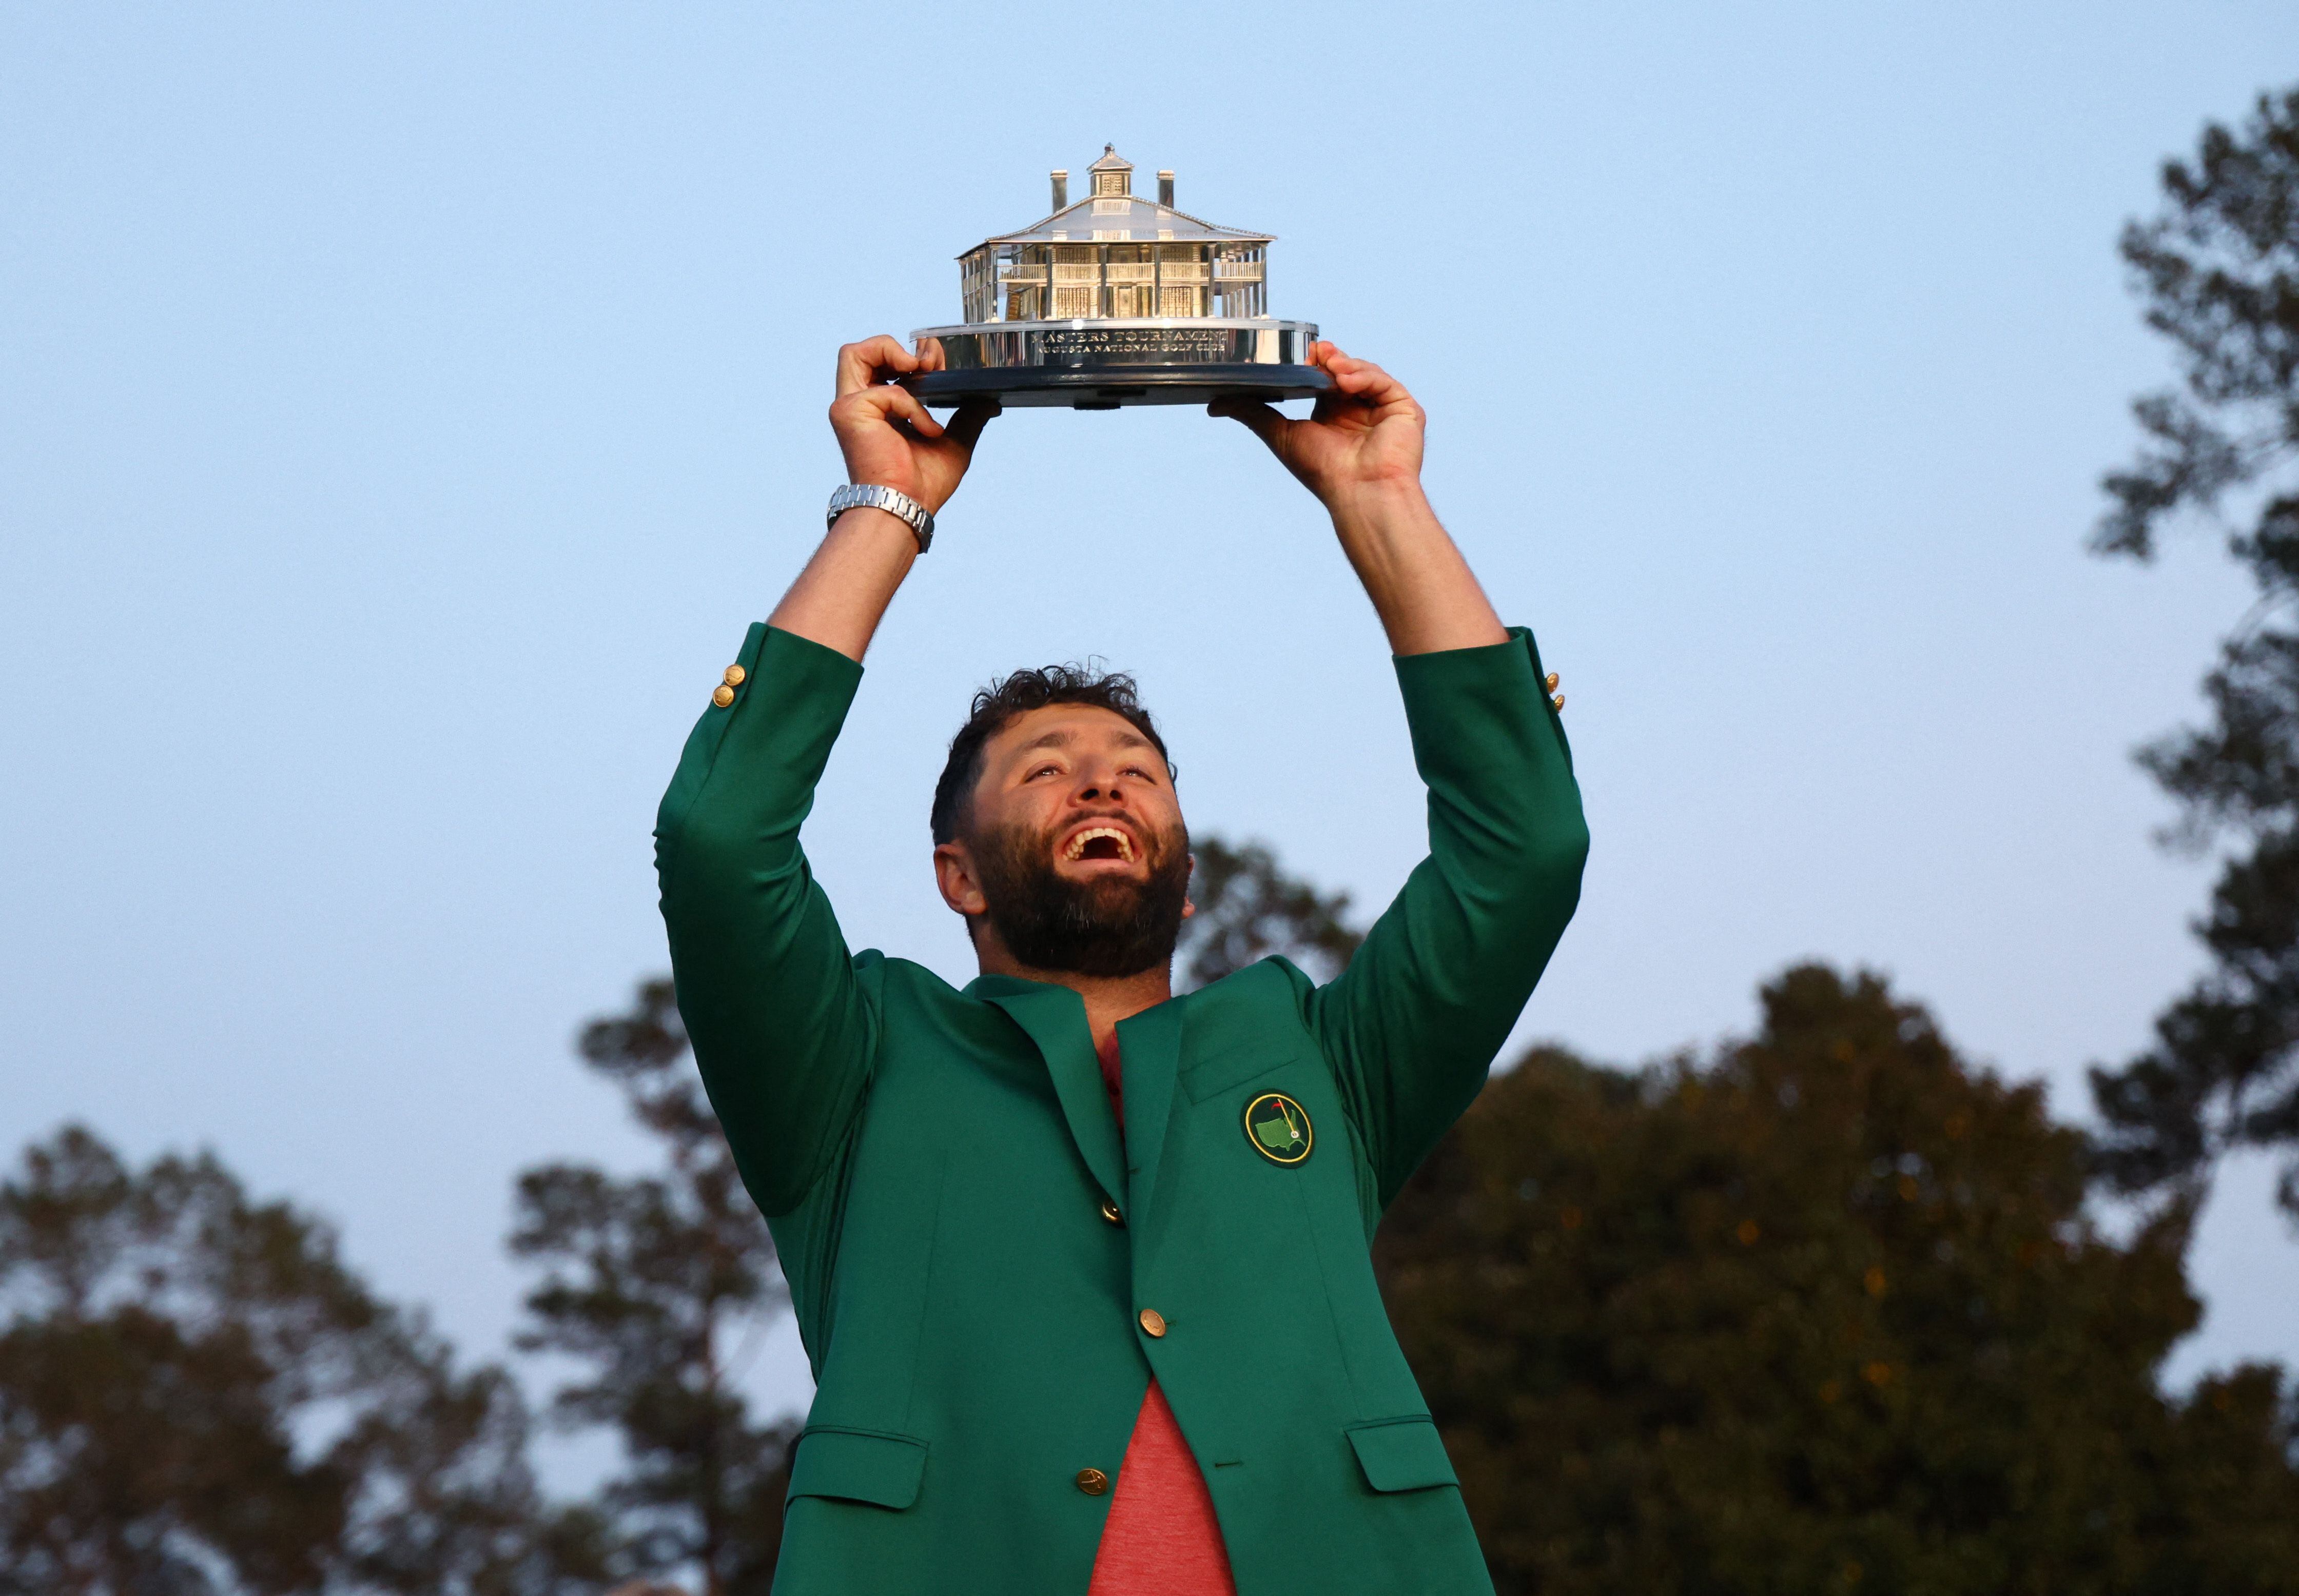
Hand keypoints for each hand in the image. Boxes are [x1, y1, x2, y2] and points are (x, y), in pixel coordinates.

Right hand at [829, 335, 996, 513]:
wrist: (907, 507)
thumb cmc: (922, 485)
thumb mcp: (954, 441)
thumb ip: (967, 415)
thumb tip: (989, 401)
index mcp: (877, 410)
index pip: (882, 363)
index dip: (909, 354)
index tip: (937, 362)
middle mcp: (859, 405)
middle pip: (860, 352)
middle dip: (897, 347)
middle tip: (929, 362)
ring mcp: (850, 407)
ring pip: (854, 353)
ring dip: (890, 352)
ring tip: (919, 370)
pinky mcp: (850, 412)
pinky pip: (889, 391)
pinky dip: (915, 407)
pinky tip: (927, 430)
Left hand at [1210, 342, 1424, 513]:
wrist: (1358, 491)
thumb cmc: (1323, 472)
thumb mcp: (1280, 435)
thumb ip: (1251, 413)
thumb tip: (1214, 404)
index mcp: (1333, 415)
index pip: (1324, 377)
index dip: (1313, 363)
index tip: (1302, 354)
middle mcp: (1358, 410)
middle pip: (1344, 369)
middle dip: (1329, 359)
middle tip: (1315, 353)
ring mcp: (1383, 409)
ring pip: (1364, 372)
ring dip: (1345, 365)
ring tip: (1328, 364)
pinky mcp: (1405, 409)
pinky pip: (1384, 381)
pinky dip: (1365, 375)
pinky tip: (1347, 379)